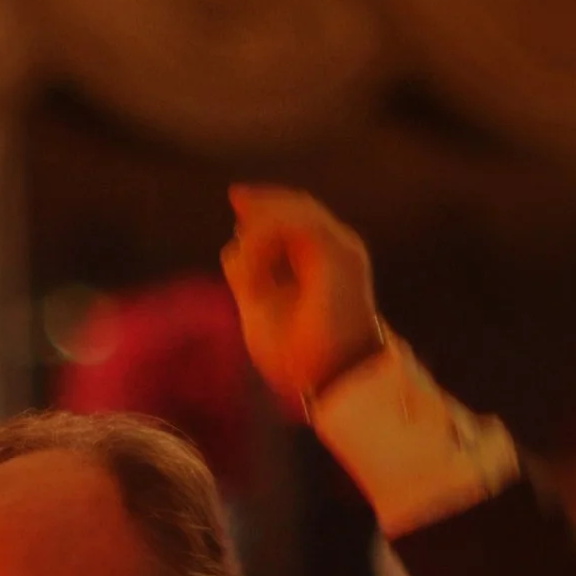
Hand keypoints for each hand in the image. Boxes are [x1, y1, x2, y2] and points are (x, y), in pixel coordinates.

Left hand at [221, 186, 385, 408]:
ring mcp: (343, 250)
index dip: (265, 203)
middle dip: (263, 202)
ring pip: (298, 211)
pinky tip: (254, 256)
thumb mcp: (260, 307)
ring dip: (264, 227)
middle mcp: (338, 248)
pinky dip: (272, 235)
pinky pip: (301, 225)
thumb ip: (249, 274)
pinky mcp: (340, 256)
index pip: (295, 215)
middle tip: (236, 196)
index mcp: (321, 258)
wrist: (329, 378)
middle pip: (298, 205)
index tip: (238, 198)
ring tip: (246, 260)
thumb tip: (232, 245)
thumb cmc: (298, 353)